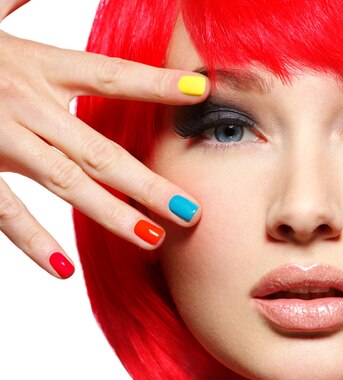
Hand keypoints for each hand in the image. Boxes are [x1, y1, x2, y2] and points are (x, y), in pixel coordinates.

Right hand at [0, 0, 208, 278]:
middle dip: (148, 183)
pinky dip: (32, 240)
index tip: (201, 92)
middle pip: (100, 149)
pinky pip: (4, 209)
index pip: (110, 75)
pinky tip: (64, 267)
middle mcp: (26, 102)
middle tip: (190, 211)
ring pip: (65, 182)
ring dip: (111, 213)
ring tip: (152, 239)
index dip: (157, 83)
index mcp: (38, 64)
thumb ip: (18, 2)